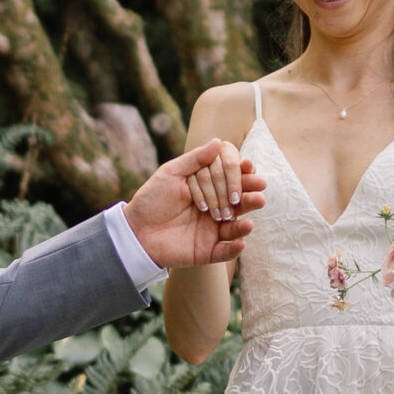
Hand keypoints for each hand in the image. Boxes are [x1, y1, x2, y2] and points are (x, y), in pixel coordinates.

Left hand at [126, 139, 266, 269]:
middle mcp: (215, 208)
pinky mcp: (207, 251)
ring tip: (250, 219)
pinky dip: (234, 248)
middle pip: (238, 201)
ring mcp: (213, 230)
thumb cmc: (151, 199)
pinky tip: (240, 242)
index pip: (230, 179)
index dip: (241, 174)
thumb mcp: (171, 174)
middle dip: (249, 195)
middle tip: (258, 190)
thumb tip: (218, 141)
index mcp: (208, 188)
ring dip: (245, 222)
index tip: (249, 167)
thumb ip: (195, 159)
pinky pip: (225, 252)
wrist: (135, 230)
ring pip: (236, 226)